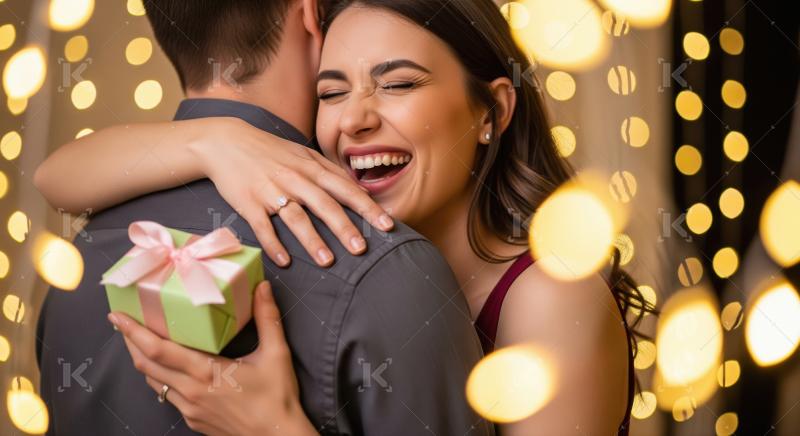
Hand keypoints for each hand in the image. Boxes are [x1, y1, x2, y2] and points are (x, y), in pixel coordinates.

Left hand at [108, 282, 317, 435]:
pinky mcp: (192, 419)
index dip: (133, 332)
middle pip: (146, 363)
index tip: (117, 316)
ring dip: (142, 359)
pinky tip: (167, 367)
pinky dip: (159, 377)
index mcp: (206, 371)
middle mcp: (190, 390)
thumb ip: (267, 318)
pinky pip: (167, 395)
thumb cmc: (277, 398)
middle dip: (129, 341)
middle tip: (121, 321)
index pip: (158, 349)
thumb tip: (263, 287)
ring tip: (139, 340)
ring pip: (153, 380)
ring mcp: (189, 408)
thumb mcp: (276, 354)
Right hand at [191, 117, 393, 267]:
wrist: (226, 142)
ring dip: (312, 241)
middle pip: (324, 204)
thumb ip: (328, 172)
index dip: (367, 207)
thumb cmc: (270, 151)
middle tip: (362, 249)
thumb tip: (357, 190)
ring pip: (295, 217)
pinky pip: (262, 226)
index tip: (387, 225)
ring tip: (328, 262)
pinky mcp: (249, 203)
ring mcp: (271, 190)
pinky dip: (273, 244)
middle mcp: (294, 178)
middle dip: (345, 227)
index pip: (345, 189)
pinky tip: (285, 261)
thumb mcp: (303, 154)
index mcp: (311, 167)